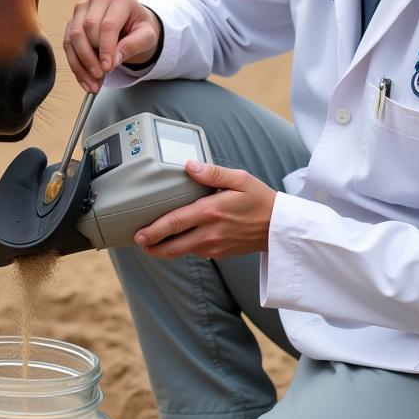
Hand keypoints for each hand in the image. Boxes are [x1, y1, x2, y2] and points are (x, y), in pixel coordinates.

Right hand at [63, 0, 161, 92]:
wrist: (132, 25)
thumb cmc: (140, 28)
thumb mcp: (147, 37)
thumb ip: (133, 46)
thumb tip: (113, 61)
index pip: (108, 25)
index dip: (106, 49)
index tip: (107, 68)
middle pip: (86, 29)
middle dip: (91, 57)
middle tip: (101, 76)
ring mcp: (82, 9)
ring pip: (73, 37)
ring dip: (81, 64)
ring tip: (93, 82)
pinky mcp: (73, 22)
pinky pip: (68, 44)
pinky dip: (75, 65)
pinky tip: (85, 78)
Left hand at [133, 161, 276, 259]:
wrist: (280, 227)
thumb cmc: (260, 200)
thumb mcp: (240, 179)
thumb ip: (212, 173)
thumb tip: (189, 166)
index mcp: (211, 212)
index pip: (175, 223)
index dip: (154, 230)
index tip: (139, 233)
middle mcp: (210, 232)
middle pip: (173, 246)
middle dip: (152, 246)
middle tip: (138, 241)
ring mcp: (214, 246)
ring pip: (181, 252)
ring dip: (164, 249)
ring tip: (151, 241)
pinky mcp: (218, 253)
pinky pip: (194, 252)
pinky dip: (181, 248)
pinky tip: (175, 240)